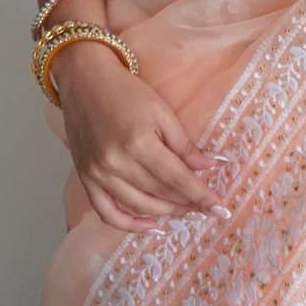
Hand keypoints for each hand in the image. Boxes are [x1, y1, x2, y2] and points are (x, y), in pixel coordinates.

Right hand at [53, 41, 230, 233]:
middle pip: (159, 194)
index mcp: (139, 143)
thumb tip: (212, 166)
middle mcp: (116, 164)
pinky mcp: (85, 179)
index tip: (220, 209)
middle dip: (187, 203)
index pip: (177, 178)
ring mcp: (98, 174)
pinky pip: (107, 213)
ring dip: (165, 213)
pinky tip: (151, 224)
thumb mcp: (162, 112)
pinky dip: (130, 224)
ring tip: (185, 211)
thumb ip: (184, 144)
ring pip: (138, 206)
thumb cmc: (126, 92)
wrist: (85, 81)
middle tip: (205, 207)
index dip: (201, 196)